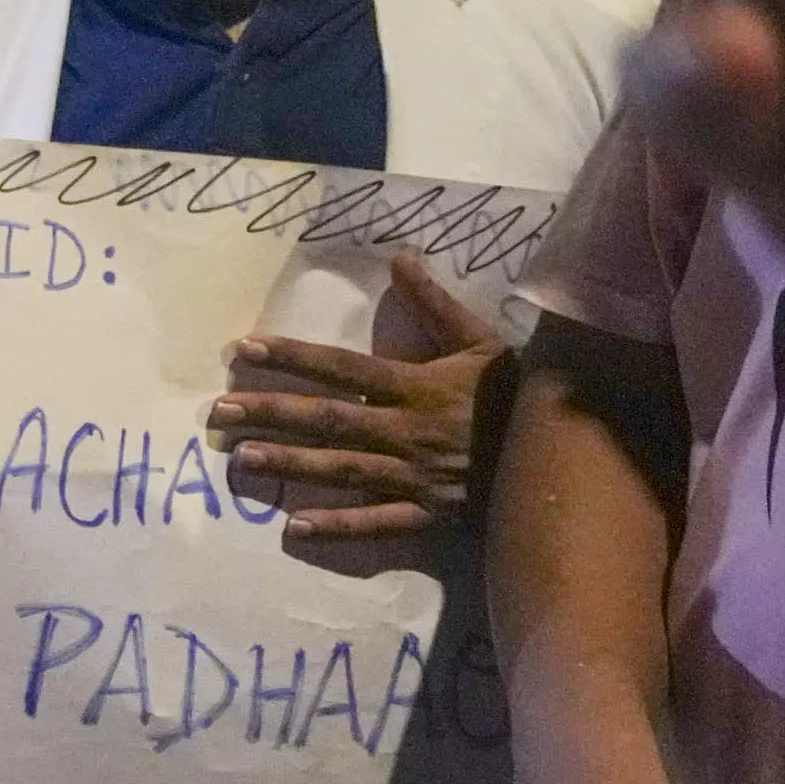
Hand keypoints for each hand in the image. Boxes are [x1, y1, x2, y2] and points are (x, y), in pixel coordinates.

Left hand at [212, 249, 505, 541]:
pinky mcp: (430, 513)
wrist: (565, 455)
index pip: (341, 368)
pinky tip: (296, 527)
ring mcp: (416, 475)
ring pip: (343, 469)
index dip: (292, 357)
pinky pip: (379, 522)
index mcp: (416, 386)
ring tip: (241, 459)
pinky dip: (339, 526)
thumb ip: (435, 304)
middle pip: (329, 419)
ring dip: (291, 464)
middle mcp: (407, 430)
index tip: (243, 350)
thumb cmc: (515, 394)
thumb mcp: (480, 342)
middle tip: (218, 412)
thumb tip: (399, 256)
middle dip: (272, 413)